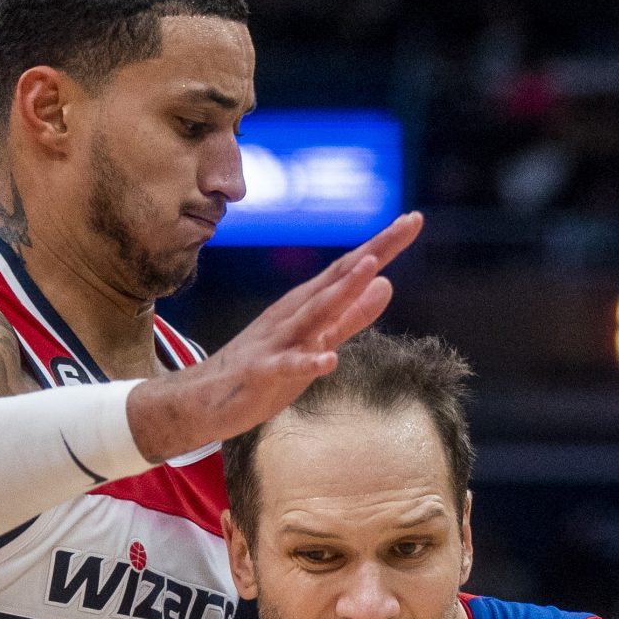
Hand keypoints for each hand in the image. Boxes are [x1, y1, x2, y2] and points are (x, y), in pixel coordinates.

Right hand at [125, 212, 421, 462]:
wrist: (202, 399)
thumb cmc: (264, 368)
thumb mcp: (318, 340)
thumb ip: (352, 316)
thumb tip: (387, 283)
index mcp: (309, 305)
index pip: (352, 270)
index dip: (384, 245)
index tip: (415, 219)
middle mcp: (294, 314)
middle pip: (340, 279)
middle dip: (374, 252)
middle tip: (407, 223)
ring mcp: (278, 341)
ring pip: (315, 312)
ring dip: (343, 290)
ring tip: (371, 266)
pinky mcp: (262, 373)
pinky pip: (287, 366)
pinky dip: (308, 361)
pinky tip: (330, 360)